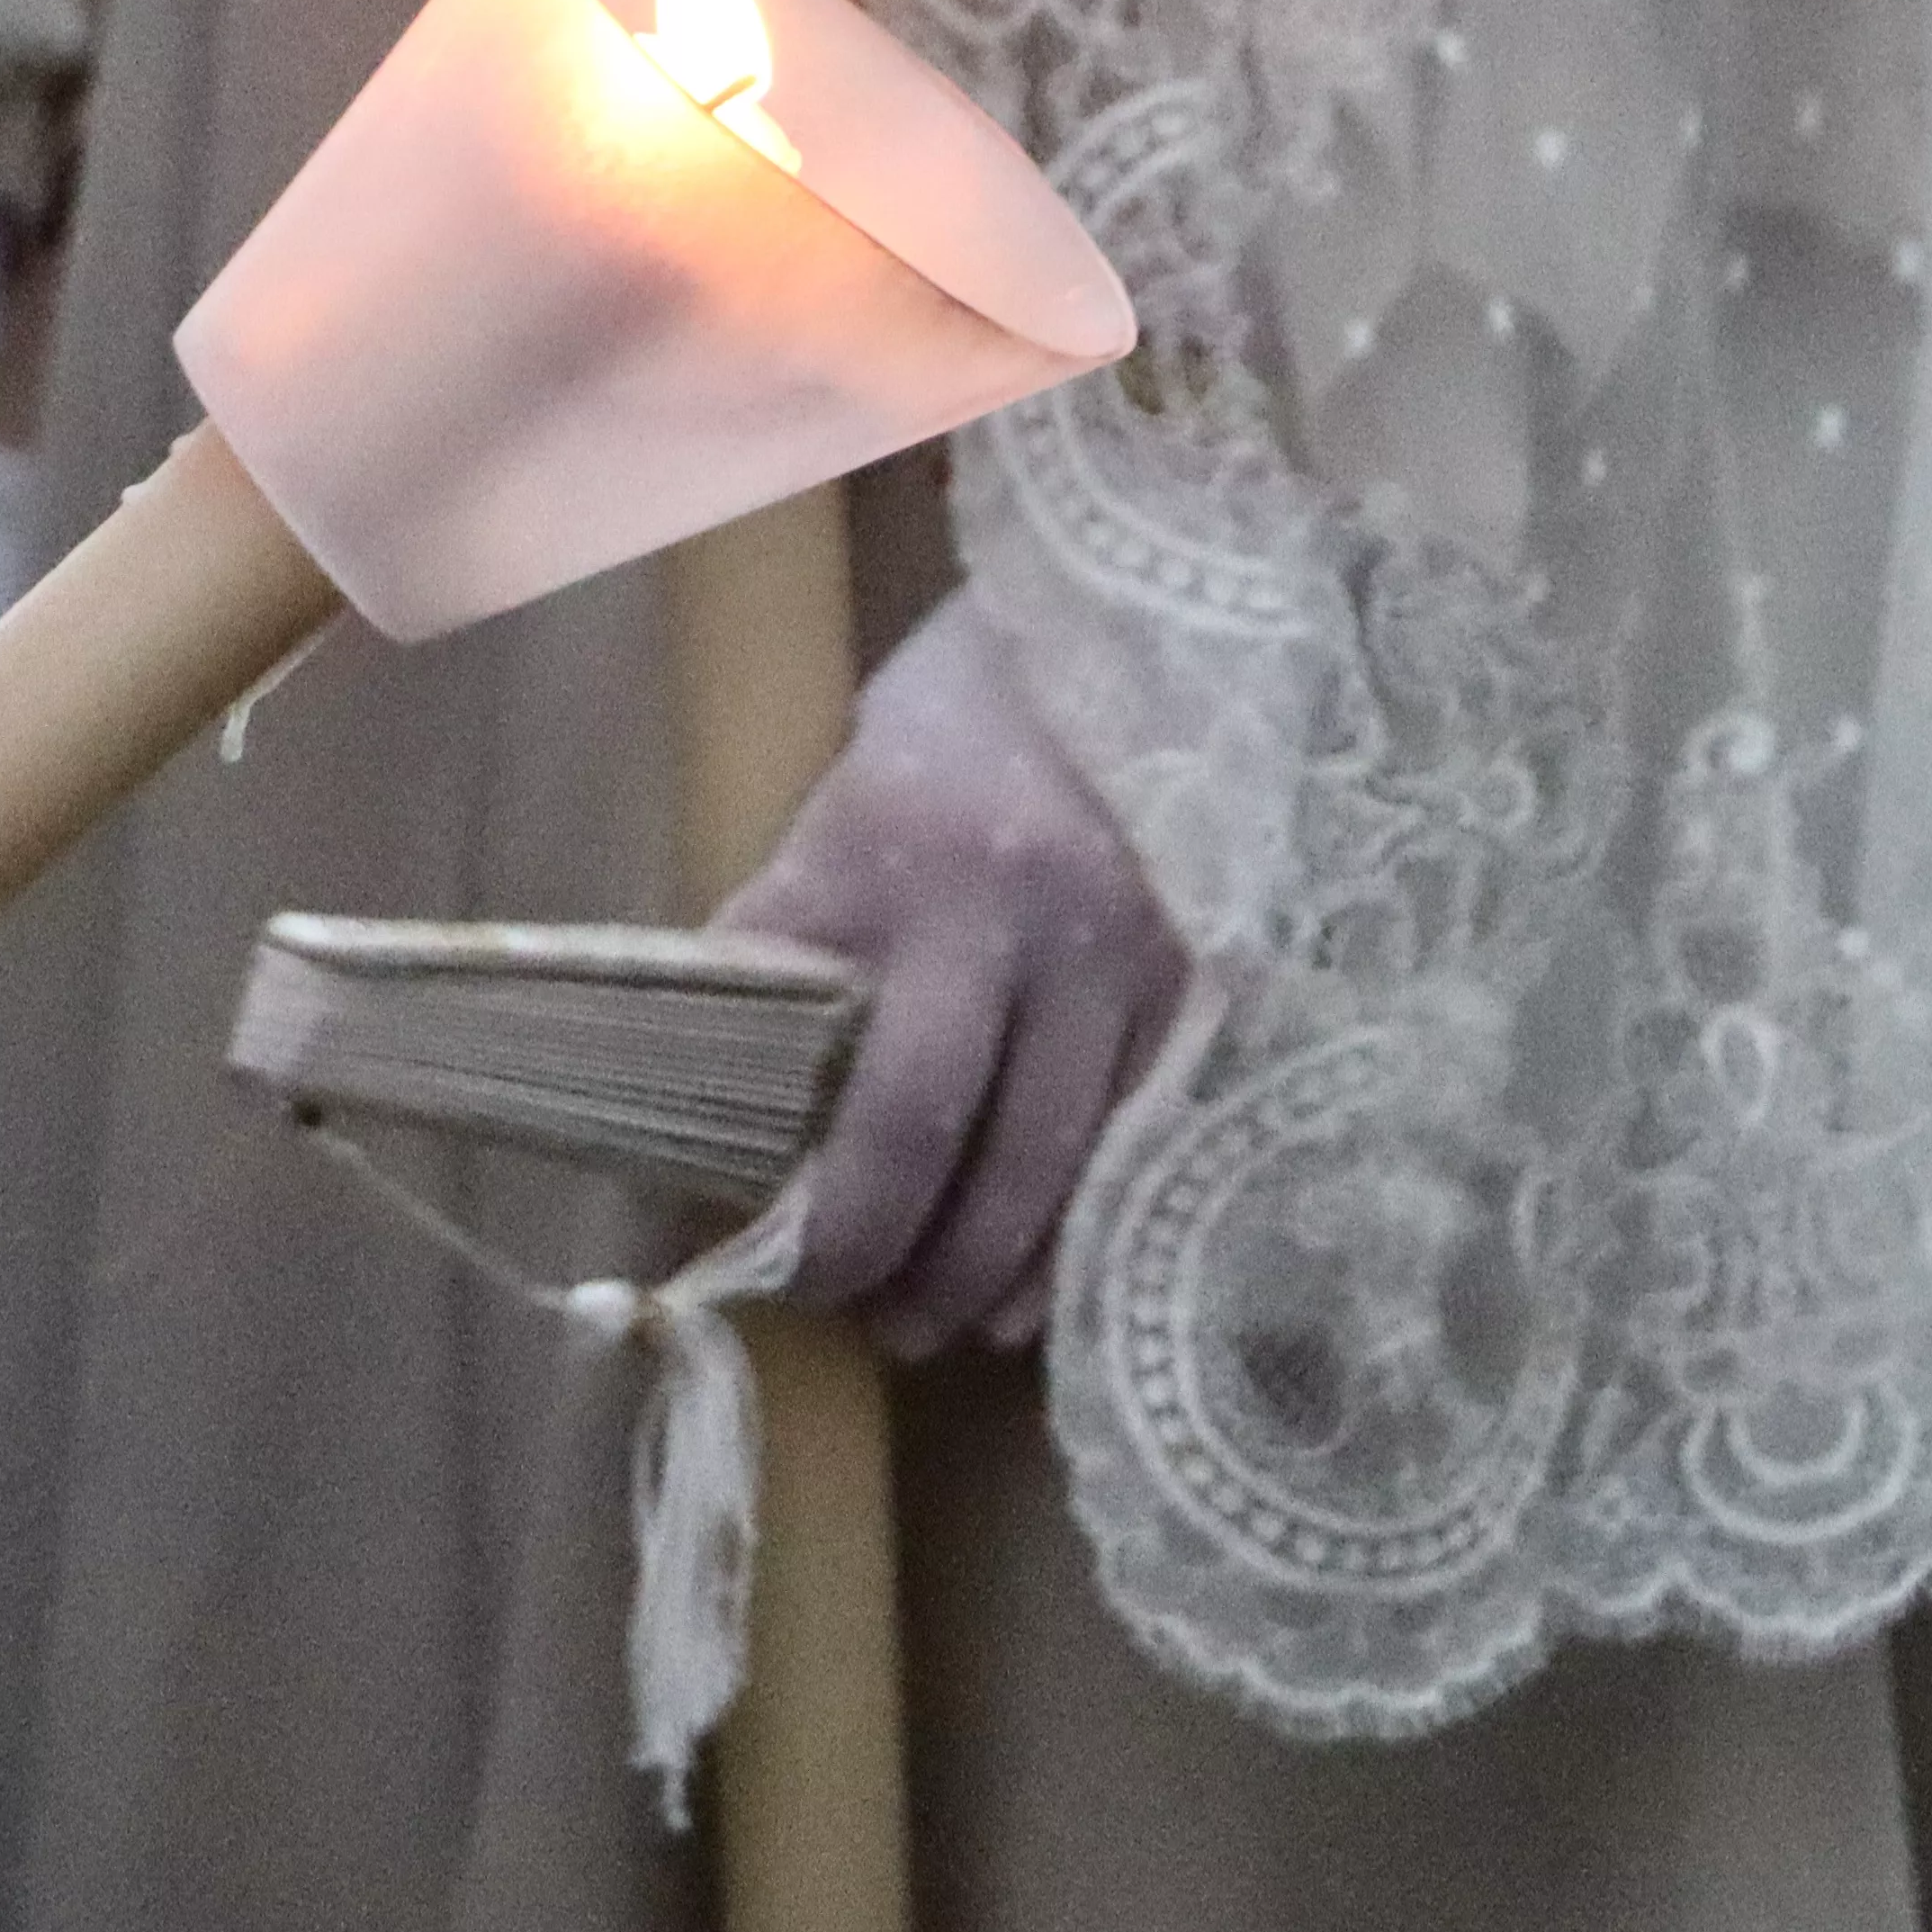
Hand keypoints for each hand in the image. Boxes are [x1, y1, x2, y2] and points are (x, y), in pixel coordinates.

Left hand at [717, 593, 1186, 1357]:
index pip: (838, 1076)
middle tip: (870, 1324)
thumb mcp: (850, 795)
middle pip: (949, 1142)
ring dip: (1003, 1268)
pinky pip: (1153, 1128)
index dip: (812, 1203)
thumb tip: (723, 1082)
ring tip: (954, 1329)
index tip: (770, 1264)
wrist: (1145, 602)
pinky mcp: (1208, 968)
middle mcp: (1017, 916)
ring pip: (1065, 1158)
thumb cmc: (965, 703)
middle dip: (901, 1259)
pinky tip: (1066, 1273)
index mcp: (898, 861)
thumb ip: (801, 926)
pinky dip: (1102, 1214)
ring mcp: (1128, 947)